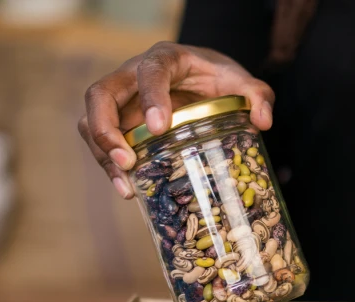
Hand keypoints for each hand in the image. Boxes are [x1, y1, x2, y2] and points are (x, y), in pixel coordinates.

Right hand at [78, 42, 274, 198]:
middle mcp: (133, 76)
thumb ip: (258, 95)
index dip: (150, 97)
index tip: (159, 127)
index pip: (150, 71)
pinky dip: (110, 167)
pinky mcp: (120, 124)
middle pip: (101, 95)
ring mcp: (122, 101)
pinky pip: (103, 143)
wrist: (205, 80)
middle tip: (127, 161)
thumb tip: (263, 121)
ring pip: (92, 121)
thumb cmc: (220, 79)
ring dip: (103, 154)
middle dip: (106, 129)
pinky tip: (129, 190)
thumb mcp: (243, 83)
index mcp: (166, 59)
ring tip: (126, 185)